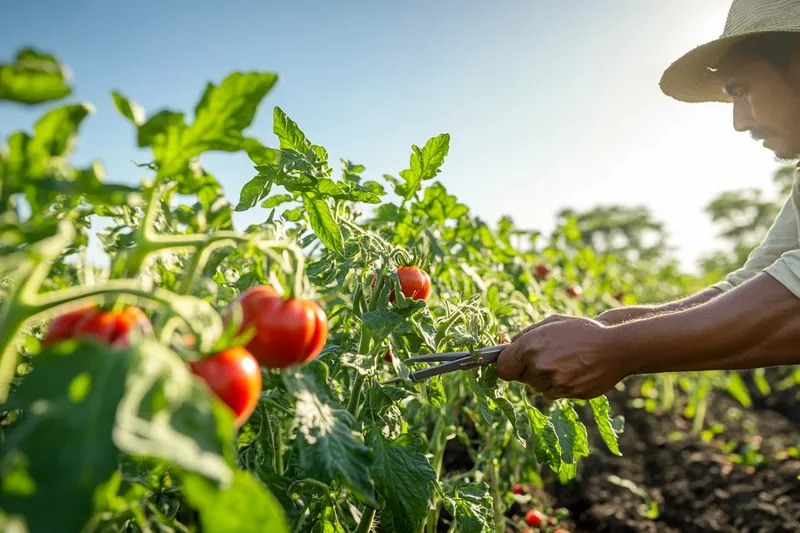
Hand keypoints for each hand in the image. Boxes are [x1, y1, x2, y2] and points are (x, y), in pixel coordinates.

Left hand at [496, 316, 629, 399]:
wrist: (614, 346)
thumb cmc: (580, 331)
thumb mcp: (550, 323)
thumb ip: (525, 336)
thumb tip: (505, 347)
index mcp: (530, 346)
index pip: (503, 367)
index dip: (507, 366)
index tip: (512, 364)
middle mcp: (540, 365)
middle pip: (521, 379)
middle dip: (529, 371)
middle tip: (548, 358)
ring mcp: (555, 381)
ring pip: (537, 388)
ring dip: (545, 380)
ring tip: (565, 363)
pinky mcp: (569, 393)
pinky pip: (554, 394)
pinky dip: (560, 386)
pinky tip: (574, 372)